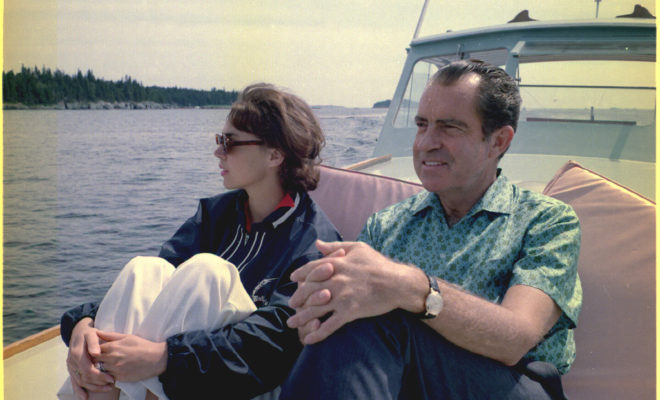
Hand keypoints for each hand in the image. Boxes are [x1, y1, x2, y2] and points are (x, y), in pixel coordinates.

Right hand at [66, 318, 115, 398]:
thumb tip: (95, 353)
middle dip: (99, 382)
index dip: (99, 375)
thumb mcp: (92, 334)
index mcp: (77, 353)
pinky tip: (85, 397)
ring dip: (93, 387)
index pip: (88, 369)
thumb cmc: (88, 333)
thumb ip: (93, 343)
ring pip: (81, 381)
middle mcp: (72, 362)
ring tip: (107, 388)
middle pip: (85, 377)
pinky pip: (74, 381)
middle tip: (112, 384)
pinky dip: (79, 390)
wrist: (78, 332)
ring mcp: (71, 367)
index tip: (111, 378)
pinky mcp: (72, 369)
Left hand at [94, 331, 167, 381]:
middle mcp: (112, 358)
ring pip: (101, 370)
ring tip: (110, 365)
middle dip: (97, 360)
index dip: (95, 351)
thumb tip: (97, 332)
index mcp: (113, 347)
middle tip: (102, 359)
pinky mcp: (120, 378)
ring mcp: (115, 369)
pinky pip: (109, 378)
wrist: (156, 358)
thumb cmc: (142, 345)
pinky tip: (116, 371)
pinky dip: (109, 375)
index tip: (98, 351)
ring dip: (103, 368)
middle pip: (95, 361)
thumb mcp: (127, 337)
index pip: (95, 350)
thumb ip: (111, 335)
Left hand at [287, 240, 425, 343]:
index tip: (293, 279)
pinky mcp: (349, 312)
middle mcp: (335, 280)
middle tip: (291, 305)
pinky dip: (317, 334)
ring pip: (314, 309)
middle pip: (308, 291)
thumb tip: (318, 243)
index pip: (310, 269)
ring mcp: (341, 298)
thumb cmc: (379, 264)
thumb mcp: (357, 248)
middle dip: (297, 299)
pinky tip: (308, 339)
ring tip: (291, 323)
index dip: (299, 275)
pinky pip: (329, 325)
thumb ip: (335, 247)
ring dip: (300, 318)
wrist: (398, 283)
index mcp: (336, 264)